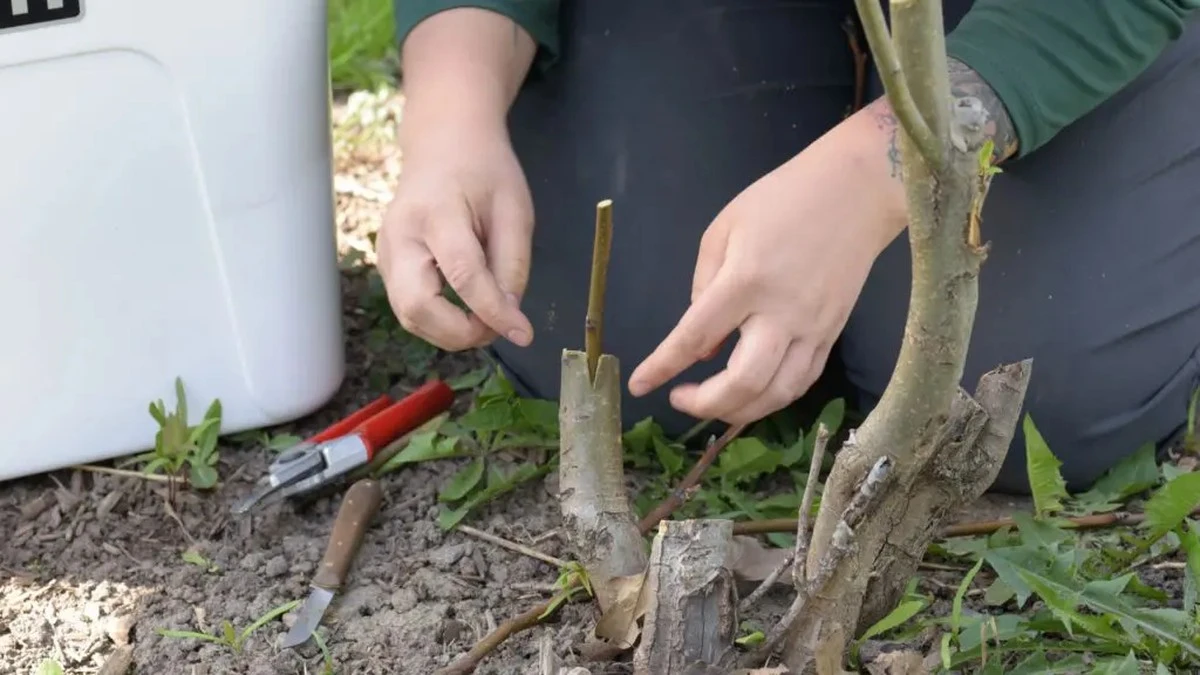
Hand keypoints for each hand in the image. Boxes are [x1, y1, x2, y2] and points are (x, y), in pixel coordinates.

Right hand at [376, 122, 535, 351]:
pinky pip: (408, 308)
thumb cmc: (484, 170)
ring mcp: (385, 252)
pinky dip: (438, 322)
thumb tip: (509, 316)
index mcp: (436, 212)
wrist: (442, 142)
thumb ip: (512, 264)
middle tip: (498, 327)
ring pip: (408, 316)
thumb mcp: (514, 209)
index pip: (462, 274)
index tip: (524, 334)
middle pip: (417, 306)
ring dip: (450, 333)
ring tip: (486, 318)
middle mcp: (399, 235)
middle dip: (460, 332)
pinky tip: (465, 310)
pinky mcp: (385, 265)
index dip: (493, 310)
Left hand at [627, 104, 908, 424]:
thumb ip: (703, 285)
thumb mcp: (724, 227)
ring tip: (712, 404)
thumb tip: (704, 344)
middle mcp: (781, 312)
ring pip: (777, 393)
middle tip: (680, 398)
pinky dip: (773, 399)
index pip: (696, 336)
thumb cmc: (783, 199)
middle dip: (705, 404)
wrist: (858, 191)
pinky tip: (751, 395)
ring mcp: (813, 328)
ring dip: (739, 412)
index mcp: (746, 280)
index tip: (640, 385)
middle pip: (743, 381)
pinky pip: (802, 381)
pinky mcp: (833, 334)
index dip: (663, 366)